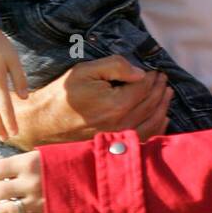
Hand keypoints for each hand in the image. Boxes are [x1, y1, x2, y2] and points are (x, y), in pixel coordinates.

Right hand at [7, 54, 172, 150]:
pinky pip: (145, 138)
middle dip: (159, 89)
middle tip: (164, 80)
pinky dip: (158, 127)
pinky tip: (162, 118)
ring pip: (152, 122)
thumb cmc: (62, 96)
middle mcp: (121, 123)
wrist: (43, 123)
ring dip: (163, 106)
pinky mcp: (116, 146)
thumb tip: (140, 72)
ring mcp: (120, 138)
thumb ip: (115, 66)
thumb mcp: (85, 71)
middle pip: (150, 104)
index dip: (152, 77)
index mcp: (116, 104)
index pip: (143, 87)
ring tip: (167, 94)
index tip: (156, 71)